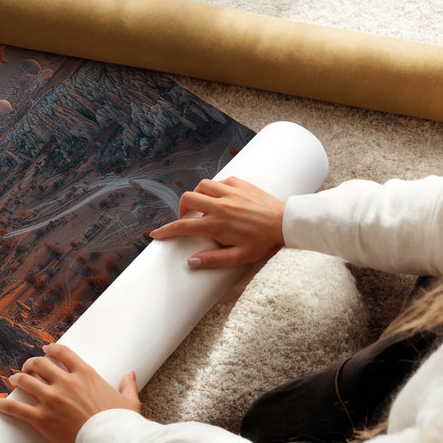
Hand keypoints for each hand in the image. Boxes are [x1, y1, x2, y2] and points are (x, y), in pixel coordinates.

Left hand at [0, 343, 139, 442]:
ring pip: (25, 381)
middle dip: (30, 364)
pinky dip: (0, 403)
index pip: (62, 352)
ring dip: (16, 378)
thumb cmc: (121, 423)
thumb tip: (131, 374)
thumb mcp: (129, 401)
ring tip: (12, 379)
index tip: (45, 350)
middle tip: (27, 368)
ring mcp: (51, 399)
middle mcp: (65, 382)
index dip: (50, 349)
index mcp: (85, 374)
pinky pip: (15, 408)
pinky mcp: (41, 418)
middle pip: (39, 364)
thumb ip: (127, 385)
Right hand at [149, 176, 285, 268]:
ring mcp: (230, 192)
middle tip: (188, 220)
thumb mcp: (240, 257)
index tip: (156, 234)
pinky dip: (215, 188)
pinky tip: (220, 198)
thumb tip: (191, 262)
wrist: (286, 223)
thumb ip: (214, 260)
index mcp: (217, 224)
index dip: (166, 231)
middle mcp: (220, 205)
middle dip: (181, 209)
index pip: (183, 226)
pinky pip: (219, 181)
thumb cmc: (264, 242)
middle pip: (187, 199)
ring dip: (197, 196)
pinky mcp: (240, 183)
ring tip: (203, 207)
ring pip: (201, 186)